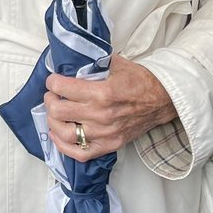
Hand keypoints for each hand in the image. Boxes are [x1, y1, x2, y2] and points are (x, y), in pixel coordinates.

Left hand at [43, 54, 176, 160]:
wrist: (162, 100)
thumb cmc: (139, 81)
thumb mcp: (116, 63)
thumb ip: (93, 62)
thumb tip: (71, 59)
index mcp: (102, 92)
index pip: (62, 88)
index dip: (52, 82)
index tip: (53, 80)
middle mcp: (101, 115)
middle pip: (58, 111)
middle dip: (50, 100)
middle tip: (52, 95)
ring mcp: (104, 133)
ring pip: (64, 133)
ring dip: (53, 121)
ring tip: (54, 113)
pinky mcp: (109, 145)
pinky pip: (79, 153)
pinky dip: (63, 146)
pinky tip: (58, 134)